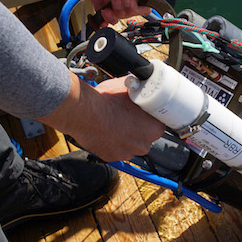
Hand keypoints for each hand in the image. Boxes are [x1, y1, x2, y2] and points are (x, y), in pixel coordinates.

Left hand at [16, 0, 163, 22]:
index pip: (142, 1)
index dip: (138, 7)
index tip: (132, 4)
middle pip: (129, 8)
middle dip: (124, 10)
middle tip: (118, 2)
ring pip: (115, 11)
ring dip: (114, 15)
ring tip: (108, 10)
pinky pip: (100, 10)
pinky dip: (102, 17)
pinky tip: (102, 19)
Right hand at [39, 73, 164, 161]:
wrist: (83, 112)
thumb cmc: (107, 100)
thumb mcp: (129, 88)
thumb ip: (140, 90)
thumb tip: (141, 85)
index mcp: (154, 129)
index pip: (158, 124)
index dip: (149, 117)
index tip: (142, 112)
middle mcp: (144, 145)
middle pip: (146, 136)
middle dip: (138, 128)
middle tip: (127, 116)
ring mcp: (127, 153)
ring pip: (131, 145)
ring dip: (126, 137)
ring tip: (115, 123)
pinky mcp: (112, 157)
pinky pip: (117, 150)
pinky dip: (113, 143)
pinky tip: (107, 131)